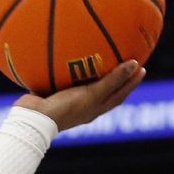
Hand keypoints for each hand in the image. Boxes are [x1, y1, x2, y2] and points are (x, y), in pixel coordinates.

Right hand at [14, 60, 145, 130]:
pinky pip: (64, 77)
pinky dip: (68, 67)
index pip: (119, 95)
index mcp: (95, 108)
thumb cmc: (65, 108)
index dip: (131, 83)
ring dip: (91, 71)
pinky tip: (65, 53)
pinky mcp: (52, 93)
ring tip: (96, 54)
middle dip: (116, 77)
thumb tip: (135, 64)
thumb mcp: (92, 94)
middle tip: (124, 59)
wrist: (33, 119)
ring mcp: (67, 100)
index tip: (140, 67)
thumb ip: (113, 80)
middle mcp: (84, 106)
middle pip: (105, 90)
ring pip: (83, 83)